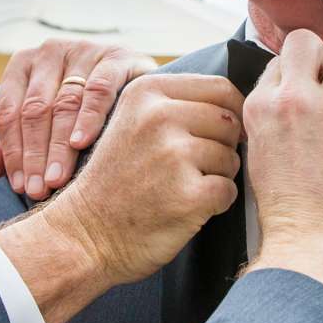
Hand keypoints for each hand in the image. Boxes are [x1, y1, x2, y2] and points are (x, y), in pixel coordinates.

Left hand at [0, 40, 152, 198]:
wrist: (135, 86)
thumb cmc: (81, 112)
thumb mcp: (42, 128)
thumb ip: (10, 149)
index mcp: (24, 64)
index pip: (9, 112)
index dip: (12, 152)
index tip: (20, 187)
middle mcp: (50, 52)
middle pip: (35, 109)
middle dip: (35, 154)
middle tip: (38, 191)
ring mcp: (84, 50)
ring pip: (64, 102)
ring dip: (58, 145)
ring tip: (57, 180)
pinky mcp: (116, 57)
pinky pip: (98, 88)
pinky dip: (88, 117)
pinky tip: (82, 144)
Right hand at [38, 73, 243, 291]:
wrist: (85, 234)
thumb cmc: (117, 181)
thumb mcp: (132, 122)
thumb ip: (175, 104)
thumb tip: (236, 105)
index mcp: (148, 92)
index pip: (221, 88)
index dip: (232, 112)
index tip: (221, 134)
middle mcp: (159, 117)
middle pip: (230, 123)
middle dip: (222, 148)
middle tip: (190, 169)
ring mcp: (173, 155)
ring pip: (232, 158)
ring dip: (218, 177)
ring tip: (182, 187)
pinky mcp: (188, 194)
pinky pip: (229, 191)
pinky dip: (216, 204)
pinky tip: (187, 207)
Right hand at [243, 31, 322, 304]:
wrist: (313, 244)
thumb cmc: (290, 211)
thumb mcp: (261, 153)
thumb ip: (274, 116)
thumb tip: (292, 95)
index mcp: (262, 107)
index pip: (280, 60)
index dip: (297, 71)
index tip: (308, 85)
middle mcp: (295, 99)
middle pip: (307, 42)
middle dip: (322, 55)